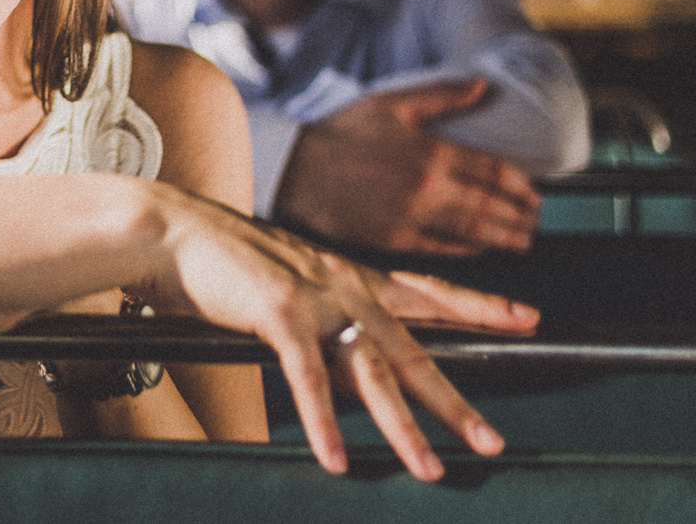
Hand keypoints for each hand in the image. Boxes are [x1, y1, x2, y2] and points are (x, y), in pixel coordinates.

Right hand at [146, 184, 538, 479]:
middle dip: (454, 400)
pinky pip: (308, 377)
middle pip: (412, 349)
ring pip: (372, 371)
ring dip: (404, 427)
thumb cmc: (216, 259)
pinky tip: (335, 458)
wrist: (168, 228)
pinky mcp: (277, 310)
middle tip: (491, 440)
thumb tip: (335, 346)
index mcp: (345, 273)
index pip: (426, 292)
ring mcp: (312, 296)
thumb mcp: (282, 280)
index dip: (478, 306)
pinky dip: (324, 422)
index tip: (527, 317)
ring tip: (431, 468)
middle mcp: (340, 283)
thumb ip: (316, 310)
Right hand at [273, 79, 540, 255]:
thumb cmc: (340, 133)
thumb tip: (482, 85)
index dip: (522, 185)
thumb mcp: (390, 103)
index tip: (536, 194)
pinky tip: (479, 249)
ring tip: (521, 240)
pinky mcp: (393, 240)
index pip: (494, 171)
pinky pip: (441, 248)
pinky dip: (466, 249)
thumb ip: (440, 96)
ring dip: (503, 237)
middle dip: (520, 216)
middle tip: (537, 222)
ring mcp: (411, 217)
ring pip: (472, 231)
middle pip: (491, 206)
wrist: (293, 169)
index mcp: (432, 150)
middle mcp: (428, 186)